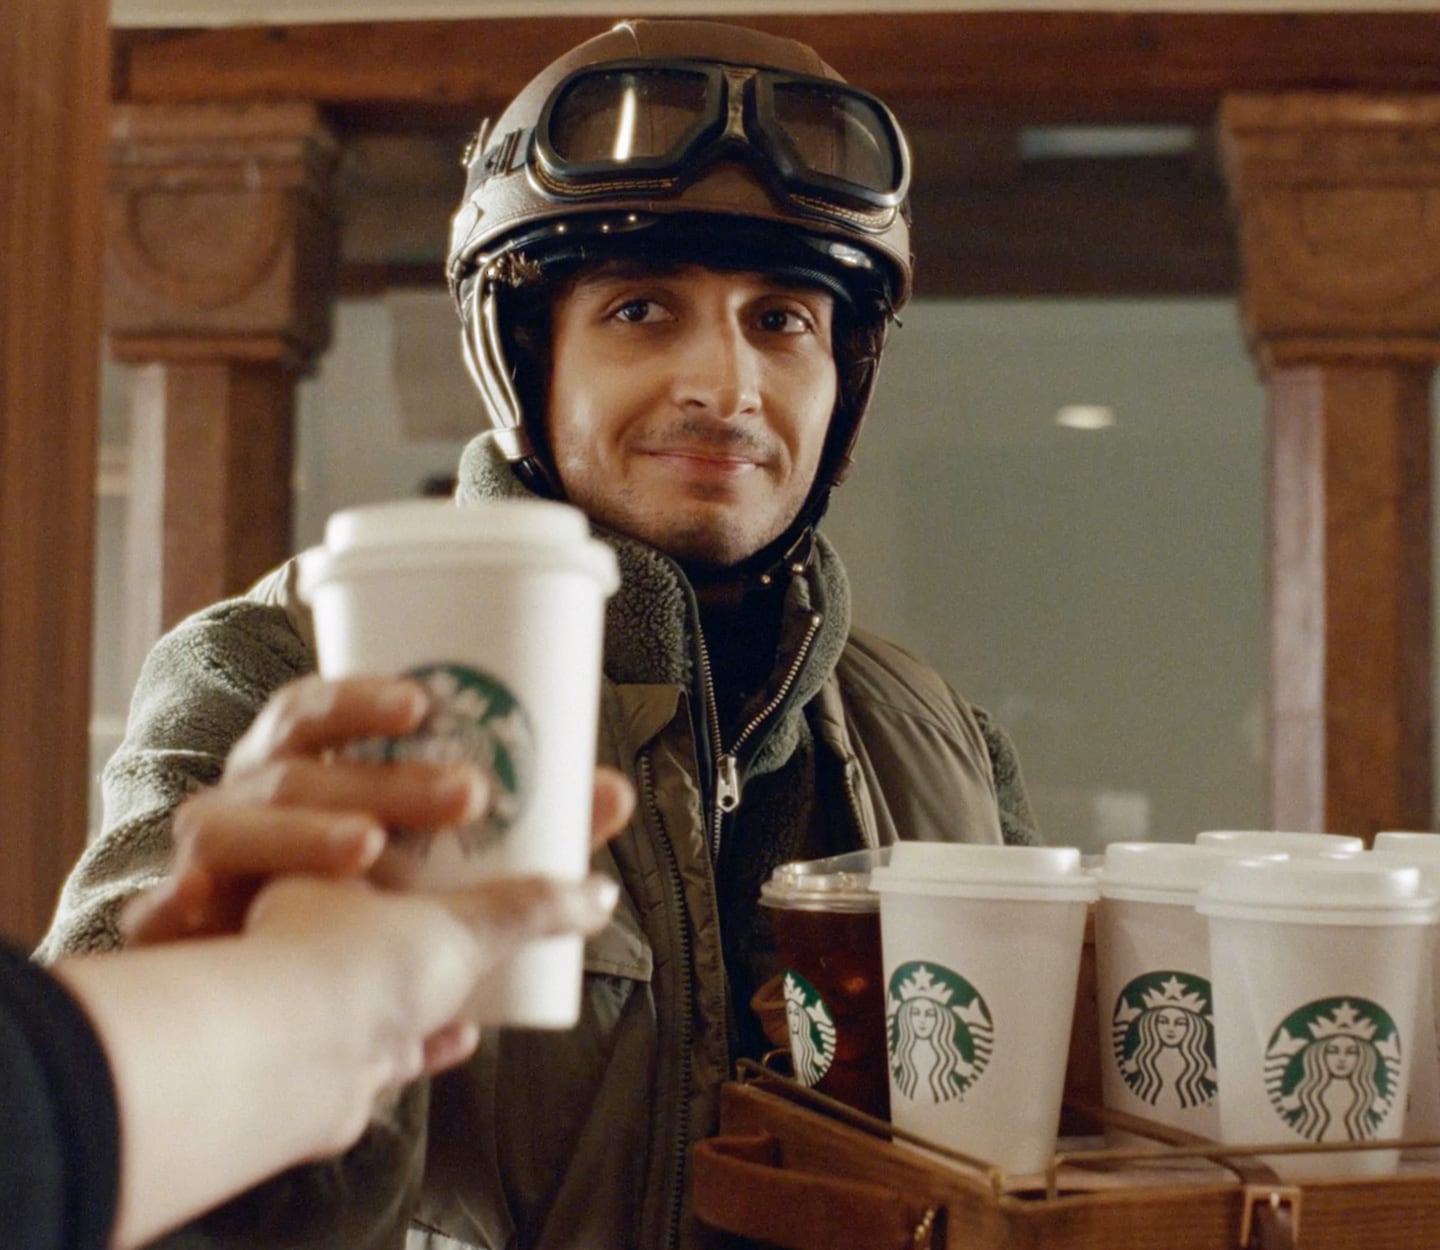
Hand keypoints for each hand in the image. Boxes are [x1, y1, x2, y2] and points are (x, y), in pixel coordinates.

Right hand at [122, 674, 634, 943]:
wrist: (268, 992)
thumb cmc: (366, 897)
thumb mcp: (447, 859)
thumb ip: (526, 830)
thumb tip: (613, 796)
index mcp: (300, 769)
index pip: (313, 711)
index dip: (363, 697)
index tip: (426, 703)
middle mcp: (245, 803)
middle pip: (292, 769)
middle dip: (379, 777)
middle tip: (464, 794)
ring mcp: (204, 862)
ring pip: (225, 828)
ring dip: (298, 834)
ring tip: (367, 850)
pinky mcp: (177, 926)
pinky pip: (162, 914)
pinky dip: (175, 910)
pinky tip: (207, 906)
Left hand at [241, 869, 619, 1147]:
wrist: (292, 1064)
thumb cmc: (345, 965)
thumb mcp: (461, 921)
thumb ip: (532, 906)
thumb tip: (594, 894)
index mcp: (323, 868)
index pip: (387, 837)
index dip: (437, 837)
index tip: (481, 833)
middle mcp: (308, 928)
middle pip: (393, 911)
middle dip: (447, 915)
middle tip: (500, 911)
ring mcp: (318, 994)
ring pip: (387, 977)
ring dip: (438, 978)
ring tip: (490, 970)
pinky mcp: (332, 1060)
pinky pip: (388, 1042)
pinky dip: (428, 1037)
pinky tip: (464, 1032)